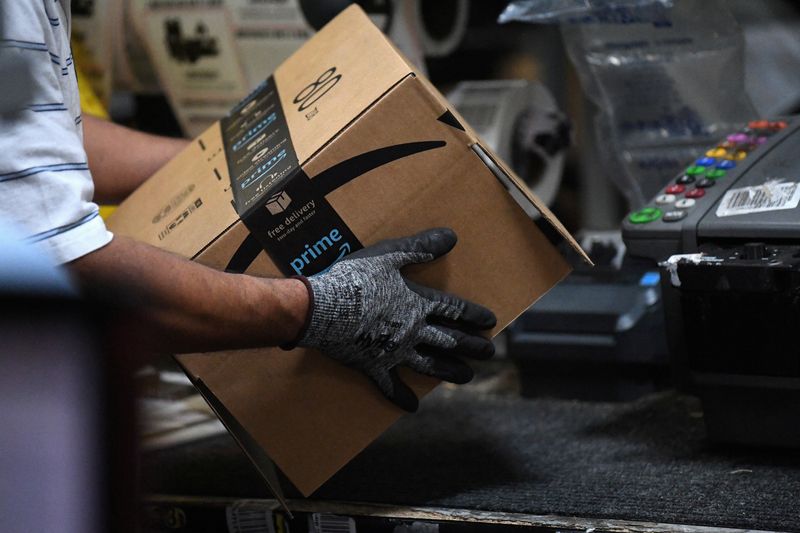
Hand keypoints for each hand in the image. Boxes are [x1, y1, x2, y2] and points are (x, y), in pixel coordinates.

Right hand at [293, 228, 496, 411]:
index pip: (454, 310)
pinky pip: (391, 386)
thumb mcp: (389, 255)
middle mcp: (412, 331)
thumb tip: (451, 236)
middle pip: (450, 340)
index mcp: (417, 304)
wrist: (323, 309)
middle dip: (471, 347)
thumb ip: (420, 247)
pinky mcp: (373, 366)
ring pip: (430, 365)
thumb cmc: (356, 278)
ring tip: (467, 376)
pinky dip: (402, 397)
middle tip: (489, 353)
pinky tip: (412, 406)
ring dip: (450, 371)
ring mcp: (394, 352)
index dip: (473, 315)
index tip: (490, 322)